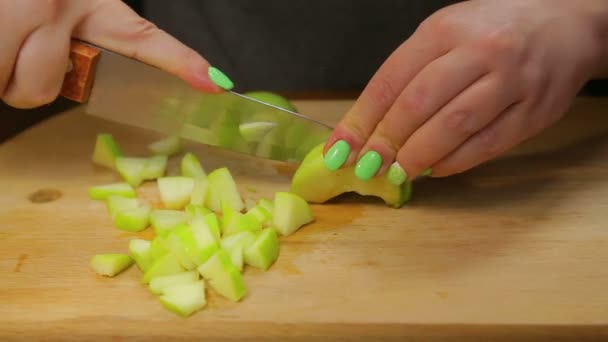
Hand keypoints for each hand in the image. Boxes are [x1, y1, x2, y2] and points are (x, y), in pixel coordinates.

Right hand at [0, 0, 220, 108]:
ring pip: (20, 90)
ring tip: (2, 41)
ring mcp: (22, 13)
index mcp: (90, 5)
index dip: (180, 64)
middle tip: (19, 53)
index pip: (143, 39)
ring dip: (3, 76)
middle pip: (45, 91)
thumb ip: (77, 43)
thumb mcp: (56, 9)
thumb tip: (80, 85)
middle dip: (28, 84)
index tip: (215, 85)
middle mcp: (59, 7)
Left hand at [324, 0, 607, 180]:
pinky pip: (486, 144)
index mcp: (445, 30)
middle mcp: (479, 52)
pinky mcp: (533, 112)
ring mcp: (510, 82)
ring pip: (453, 126)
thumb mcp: (445, 36)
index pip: (391, 80)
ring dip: (417, 156)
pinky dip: (454, 163)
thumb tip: (369, 128)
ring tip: (395, 173)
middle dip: (385, 141)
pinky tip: (434, 170)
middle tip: (365, 166)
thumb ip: (408, 76)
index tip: (339, 148)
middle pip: (419, 104)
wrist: (564, 27)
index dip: (361, 119)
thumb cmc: (490, 32)